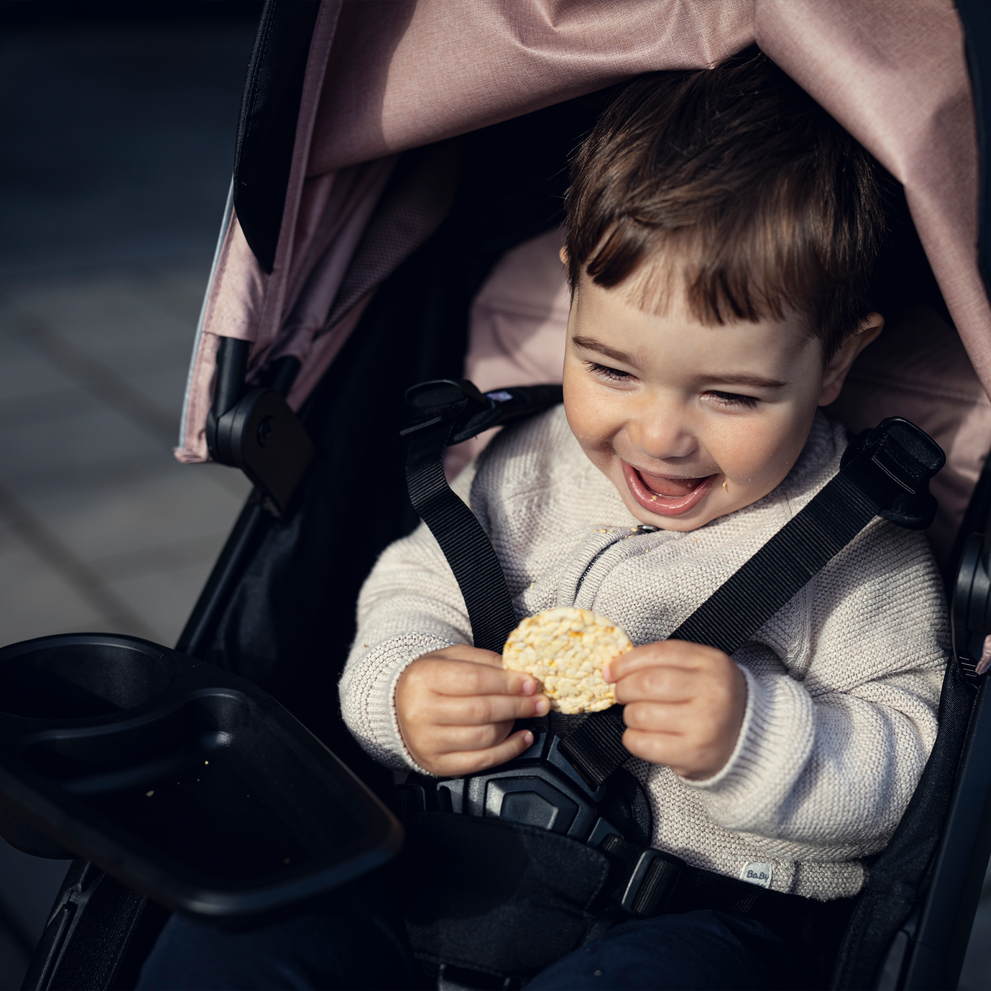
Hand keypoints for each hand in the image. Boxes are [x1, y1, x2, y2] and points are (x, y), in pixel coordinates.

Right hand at [395, 645, 549, 775]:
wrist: (399, 705)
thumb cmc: (430, 678)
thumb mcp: (453, 657)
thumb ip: (486, 662)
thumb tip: (521, 673)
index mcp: (424, 678)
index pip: (474, 681)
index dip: (508, 683)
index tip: (530, 683)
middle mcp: (421, 712)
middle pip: (481, 711)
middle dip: (518, 705)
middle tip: (539, 701)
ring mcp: (427, 741)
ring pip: (484, 737)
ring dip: (513, 725)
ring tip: (525, 714)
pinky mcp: (437, 764)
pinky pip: (481, 761)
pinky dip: (508, 750)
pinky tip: (521, 737)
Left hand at [604, 640, 746, 779]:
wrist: (750, 740)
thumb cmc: (714, 701)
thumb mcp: (700, 670)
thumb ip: (663, 664)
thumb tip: (613, 670)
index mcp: (712, 663)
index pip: (657, 654)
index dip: (626, 662)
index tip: (611, 671)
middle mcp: (712, 692)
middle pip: (646, 684)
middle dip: (624, 689)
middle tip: (623, 694)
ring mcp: (704, 724)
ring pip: (641, 714)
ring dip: (630, 716)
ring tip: (641, 716)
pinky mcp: (693, 753)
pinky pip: (643, 743)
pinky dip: (633, 739)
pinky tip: (644, 735)